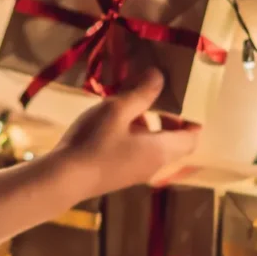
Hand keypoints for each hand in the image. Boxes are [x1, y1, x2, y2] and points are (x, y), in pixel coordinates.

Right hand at [50, 69, 200, 195]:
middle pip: (173, 142)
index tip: (187, 99)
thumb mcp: (118, 110)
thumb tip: (159, 76)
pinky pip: (136, 151)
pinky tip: (110, 120)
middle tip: (159, 95)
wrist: (62, 179)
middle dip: (169, 118)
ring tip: (129, 101)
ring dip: (147, 124)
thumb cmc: (94, 142)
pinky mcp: (117, 174)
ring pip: (152, 145)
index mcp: (160, 151)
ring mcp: (134, 172)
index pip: (192, 138)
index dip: (193, 119)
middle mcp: (153, 165)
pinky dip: (133, 134)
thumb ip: (142, 93)